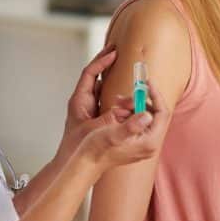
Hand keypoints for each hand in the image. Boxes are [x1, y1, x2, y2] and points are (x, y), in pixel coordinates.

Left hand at [54, 45, 120, 163]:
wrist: (73, 168)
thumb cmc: (80, 152)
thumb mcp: (102, 135)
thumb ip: (125, 125)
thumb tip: (146, 116)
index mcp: (79, 102)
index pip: (90, 73)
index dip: (102, 61)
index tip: (115, 52)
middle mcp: (82, 103)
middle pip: (94, 76)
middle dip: (107, 64)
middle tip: (118, 52)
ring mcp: (87, 110)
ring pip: (99, 87)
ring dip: (111, 78)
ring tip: (121, 67)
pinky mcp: (93, 118)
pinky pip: (105, 99)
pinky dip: (115, 93)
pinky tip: (125, 95)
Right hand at [75, 81, 169, 172]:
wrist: (86, 161)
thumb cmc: (97, 149)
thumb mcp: (113, 134)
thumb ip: (132, 125)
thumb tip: (148, 115)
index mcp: (149, 142)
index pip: (163, 113)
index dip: (156, 95)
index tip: (147, 83)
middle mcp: (150, 144)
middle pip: (155, 113)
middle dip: (141, 100)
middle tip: (124, 96)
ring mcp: (144, 143)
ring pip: (146, 116)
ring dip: (133, 105)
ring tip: (117, 102)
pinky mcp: (136, 141)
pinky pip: (138, 121)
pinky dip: (129, 112)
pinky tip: (117, 110)